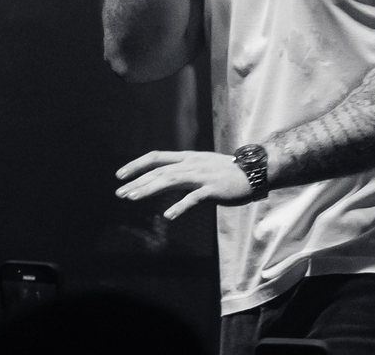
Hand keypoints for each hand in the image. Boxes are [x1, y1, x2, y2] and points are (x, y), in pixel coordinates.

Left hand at [115, 149, 255, 218]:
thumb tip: (164, 181)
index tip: (120, 174)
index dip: (137, 165)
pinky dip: (179, 207)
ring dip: (149, 189)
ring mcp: (202, 176)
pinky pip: (193, 198)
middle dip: (137, 181)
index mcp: (188, 158)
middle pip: (159, 170)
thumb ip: (184, 173)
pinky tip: (167, 216)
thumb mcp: (202, 167)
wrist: (254, 171)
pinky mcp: (212, 189)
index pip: (157, 157)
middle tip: (120, 193)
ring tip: (132, 198)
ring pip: (170, 180)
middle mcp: (192, 164)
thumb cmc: (228, 172)